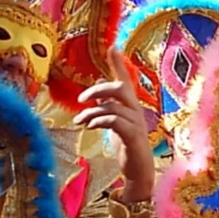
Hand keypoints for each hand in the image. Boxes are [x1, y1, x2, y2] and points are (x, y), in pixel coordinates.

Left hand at [72, 48, 156, 202]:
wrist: (139, 170)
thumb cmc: (127, 146)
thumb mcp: (115, 123)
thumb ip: (107, 106)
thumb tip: (95, 90)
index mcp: (131, 106)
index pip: (126, 80)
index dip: (119, 64)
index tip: (112, 46)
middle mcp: (136, 111)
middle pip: (121, 88)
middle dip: (99, 90)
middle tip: (81, 99)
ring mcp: (136, 124)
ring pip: (114, 107)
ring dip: (92, 112)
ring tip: (79, 121)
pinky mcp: (133, 137)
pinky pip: (116, 122)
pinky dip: (100, 121)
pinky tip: (90, 126)